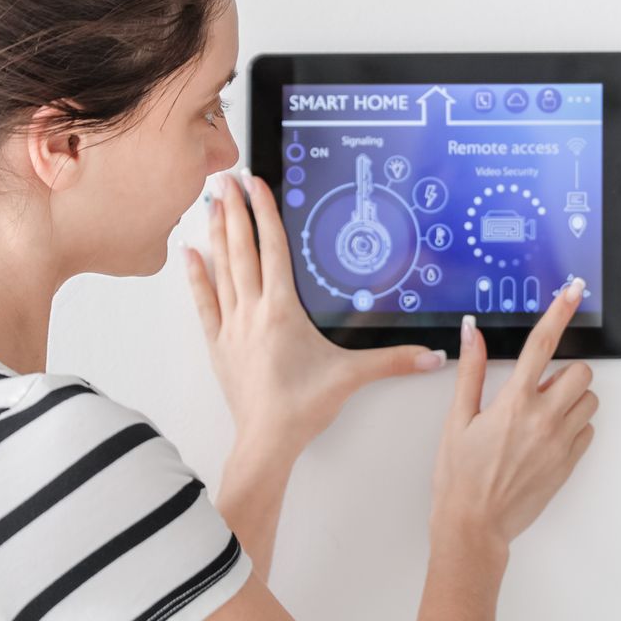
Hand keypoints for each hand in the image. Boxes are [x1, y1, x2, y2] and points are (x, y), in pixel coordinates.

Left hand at [184, 171, 446, 470]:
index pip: (272, 250)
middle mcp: (253, 312)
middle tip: (222, 180)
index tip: (256, 186)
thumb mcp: (352, 377)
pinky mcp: (219, 345)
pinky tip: (189, 255)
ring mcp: (232, 327)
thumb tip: (431, 355)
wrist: (266, 440)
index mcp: (282, 311)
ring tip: (208, 203)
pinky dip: (195, 276)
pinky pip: (204, 301)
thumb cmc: (301, 408)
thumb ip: (393, 361)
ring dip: (215, 234)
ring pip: (220, 269)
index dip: (265, 214)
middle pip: (241, 250)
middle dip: (233, 211)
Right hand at [431, 276, 597, 553]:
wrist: (474, 526)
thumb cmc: (459, 477)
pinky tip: (547, 436)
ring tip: (541, 415)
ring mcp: (561, 443)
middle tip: (538, 388)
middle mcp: (544, 420)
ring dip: (571, 398)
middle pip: (580, 372)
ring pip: (589, 400)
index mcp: (514, 403)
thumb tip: (473, 333)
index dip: (560, 310)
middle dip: (564, 373)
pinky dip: (574, 425)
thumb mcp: (457, 419)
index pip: (543, 343)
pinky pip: (588, 430)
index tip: (574, 290)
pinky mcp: (570, 463)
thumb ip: (472, 372)